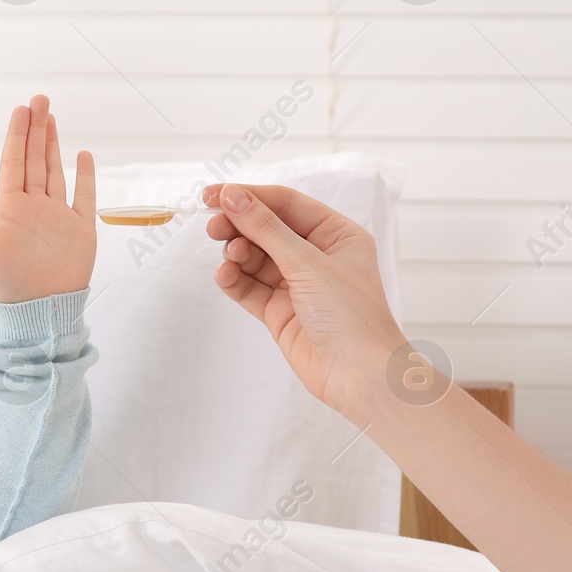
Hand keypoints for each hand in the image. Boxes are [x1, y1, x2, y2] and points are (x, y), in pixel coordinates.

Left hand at [0, 94, 95, 302]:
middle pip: (34, 160)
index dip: (18, 134)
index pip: (14, 162)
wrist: (41, 311)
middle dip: (37, 129)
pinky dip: (85, 176)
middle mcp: (34, 207)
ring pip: (55, 171)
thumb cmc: (7, 285)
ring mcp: (58, 216)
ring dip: (53, 145)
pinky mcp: (80, 229)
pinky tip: (83, 155)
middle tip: (39, 100)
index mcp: (10, 207)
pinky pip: (84, 197)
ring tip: (52, 118)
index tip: (22, 109)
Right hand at [202, 182, 405, 414]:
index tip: (213, 194)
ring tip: (230, 258)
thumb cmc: (350, 314)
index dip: (249, 196)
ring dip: (236, 253)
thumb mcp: (307, 262)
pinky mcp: (279, 310)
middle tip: (213, 227)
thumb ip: (266, 228)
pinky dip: (234, 279)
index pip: (285, 204)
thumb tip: (232, 196)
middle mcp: (315, 256)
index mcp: (335, 235)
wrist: (359, 376)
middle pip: (266, 228)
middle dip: (238, 226)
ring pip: (254, 257)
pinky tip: (225, 276)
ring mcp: (296, 284)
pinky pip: (248, 286)